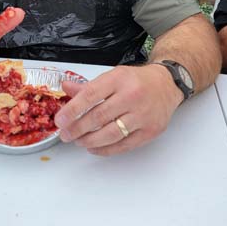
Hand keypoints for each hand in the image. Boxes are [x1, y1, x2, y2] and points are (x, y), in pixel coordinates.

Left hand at [54, 64, 182, 155]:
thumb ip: (88, 85)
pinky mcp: (150, 131)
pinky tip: (94, 147)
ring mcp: (142, 115)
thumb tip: (66, 88)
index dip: (73, 109)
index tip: (60, 120)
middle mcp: (131, 96)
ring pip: (111, 133)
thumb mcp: (112, 76)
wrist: (166, 84)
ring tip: (78, 141)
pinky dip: (106, 149)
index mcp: (119, 79)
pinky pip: (124, 145)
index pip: (91, 95)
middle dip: (77, 128)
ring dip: (90, 140)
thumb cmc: (136, 80)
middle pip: (99, 116)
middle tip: (65, 134)